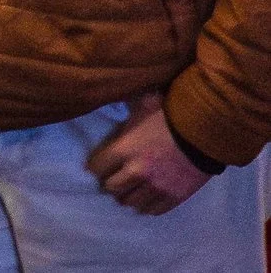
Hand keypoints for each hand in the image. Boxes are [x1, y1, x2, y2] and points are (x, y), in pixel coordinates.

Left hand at [87, 93, 210, 214]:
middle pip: (112, 188)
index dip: (96, 166)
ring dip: (127, 196)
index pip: (96, 168)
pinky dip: (147, 206)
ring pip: (131, 202)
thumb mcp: (142, 104)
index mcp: (123, 150)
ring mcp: (156, 187)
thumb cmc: (170, 115)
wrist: (205, 133)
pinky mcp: (174, 197)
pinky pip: (154, 210)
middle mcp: (136, 172)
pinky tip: (145, 199)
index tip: (98, 165)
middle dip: (110, 183)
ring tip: (129, 190)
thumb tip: (111, 90)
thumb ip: (125, 104)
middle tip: (113, 179)